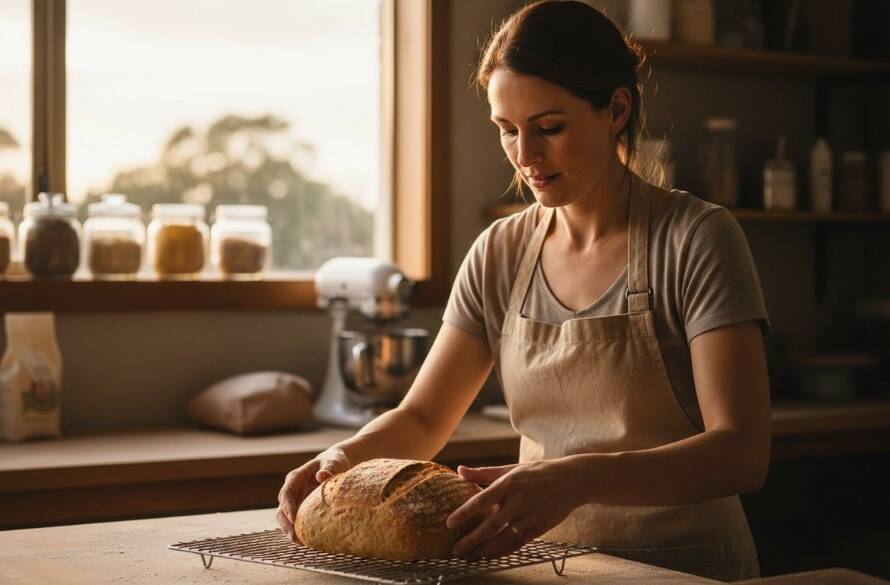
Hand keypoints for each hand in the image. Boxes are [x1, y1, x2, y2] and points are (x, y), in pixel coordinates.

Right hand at [275, 445, 350, 542]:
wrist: (336, 465)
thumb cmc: (334, 462)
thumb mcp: (333, 462)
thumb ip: (329, 468)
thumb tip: (322, 476)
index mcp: (296, 478)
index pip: (287, 492)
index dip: (287, 506)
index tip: (293, 518)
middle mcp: (293, 490)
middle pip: (282, 508)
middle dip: (286, 523)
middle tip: (294, 537)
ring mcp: (296, 500)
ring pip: (285, 518)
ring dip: (290, 530)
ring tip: (299, 542)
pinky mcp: (302, 508)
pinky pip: (296, 521)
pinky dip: (299, 530)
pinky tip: (307, 540)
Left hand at [446, 460, 578, 559]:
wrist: (572, 481)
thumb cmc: (537, 473)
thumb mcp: (511, 468)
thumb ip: (483, 473)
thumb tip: (459, 470)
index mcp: (509, 483)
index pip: (481, 500)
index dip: (464, 513)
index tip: (449, 524)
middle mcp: (518, 501)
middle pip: (490, 526)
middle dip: (471, 540)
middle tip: (454, 550)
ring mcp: (529, 517)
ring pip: (502, 540)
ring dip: (483, 551)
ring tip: (468, 557)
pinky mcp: (538, 529)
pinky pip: (516, 544)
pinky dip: (501, 552)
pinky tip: (489, 556)